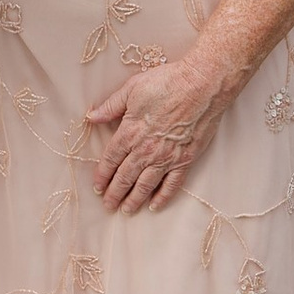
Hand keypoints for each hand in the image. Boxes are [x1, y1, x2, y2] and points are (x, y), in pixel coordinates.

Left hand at [85, 49, 239, 213]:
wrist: (202, 85)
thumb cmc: (168, 83)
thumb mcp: (132, 88)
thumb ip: (111, 106)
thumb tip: (91, 117)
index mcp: (130, 133)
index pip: (111, 160)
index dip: (102, 175)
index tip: (97, 187)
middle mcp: (146, 150)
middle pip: (125, 177)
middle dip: (114, 193)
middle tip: (108, 205)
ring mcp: (166, 157)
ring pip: (146, 185)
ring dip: (134, 199)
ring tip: (126, 210)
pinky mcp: (185, 159)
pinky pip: (172, 184)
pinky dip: (162, 197)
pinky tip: (154, 206)